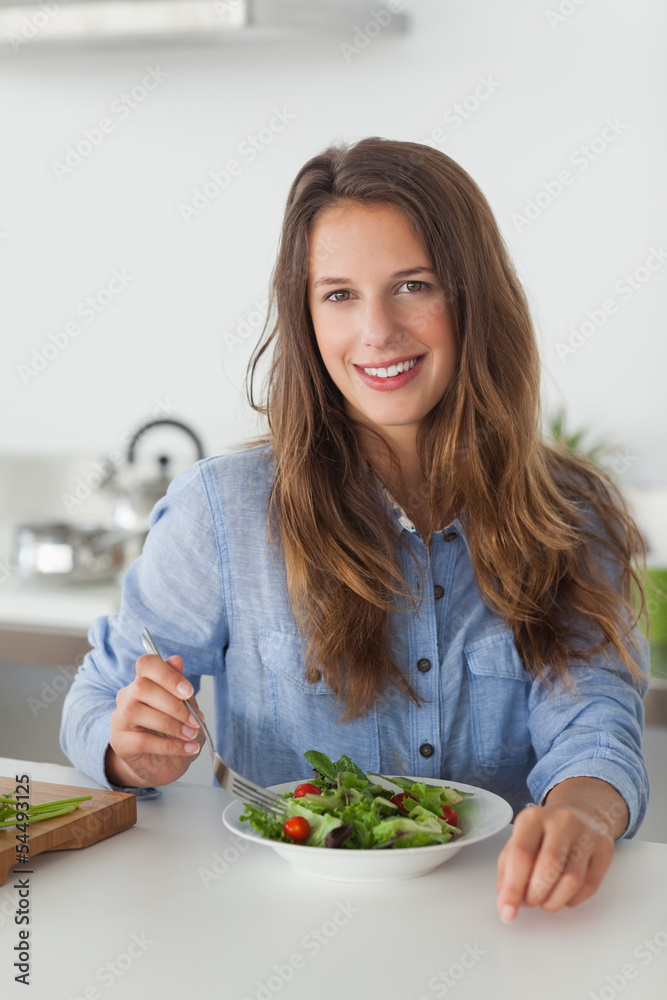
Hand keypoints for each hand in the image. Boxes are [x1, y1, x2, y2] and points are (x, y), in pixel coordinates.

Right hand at [106, 653, 205, 786]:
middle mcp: (127, 697)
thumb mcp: (185, 708)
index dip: (167, 674)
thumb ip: (179, 686)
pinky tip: (187, 748)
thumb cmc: (173, 732)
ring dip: (171, 725)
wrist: (162, 764)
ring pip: (137, 712)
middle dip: (174, 704)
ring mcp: (120, 719)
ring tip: (191, 734)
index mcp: (143, 682)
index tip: (188, 691)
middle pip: (142, 687)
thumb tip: (176, 660)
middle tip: (195, 720)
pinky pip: (143, 741)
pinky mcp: (119, 742)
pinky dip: (170, 745)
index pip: (146, 664)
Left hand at [495, 777, 625, 920]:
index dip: (513, 887)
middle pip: (549, 866)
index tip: (506, 912)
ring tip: (544, 901)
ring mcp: (587, 834)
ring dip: (553, 902)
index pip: (521, 853)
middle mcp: (561, 821)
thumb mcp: (520, 840)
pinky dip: (572, 900)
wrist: (580, 813)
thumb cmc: (543, 834)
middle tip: (528, 903)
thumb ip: (509, 869)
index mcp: (533, 817)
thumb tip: (507, 901)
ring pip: (571, 881)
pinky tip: (563, 894)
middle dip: (535, 895)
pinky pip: (589, 887)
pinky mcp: (605, 849)